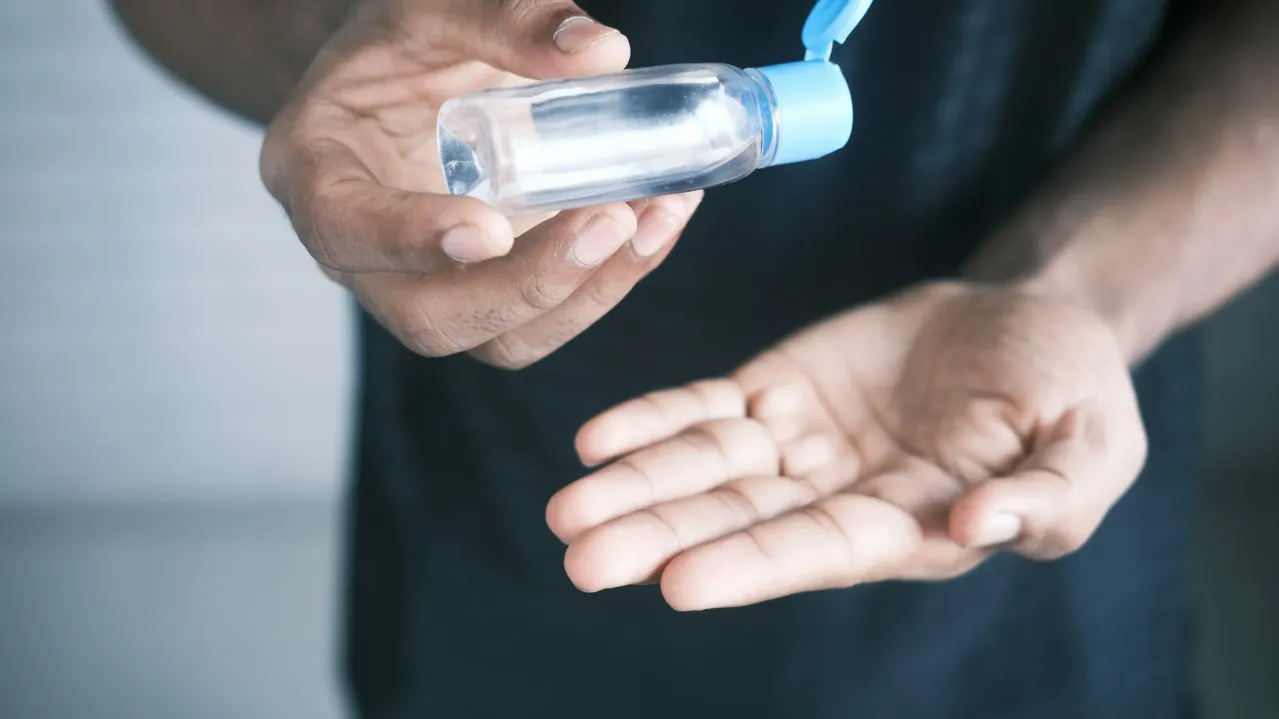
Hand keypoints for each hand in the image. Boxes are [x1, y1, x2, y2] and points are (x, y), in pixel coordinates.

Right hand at [260, 0, 701, 367]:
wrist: (408, 74)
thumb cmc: (407, 41)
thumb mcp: (439, 5)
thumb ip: (509, 19)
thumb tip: (602, 52)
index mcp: (317, 175)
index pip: (345, 229)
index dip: (412, 240)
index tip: (490, 229)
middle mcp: (364, 254)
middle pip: (431, 317)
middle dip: (529, 285)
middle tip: (610, 220)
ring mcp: (429, 287)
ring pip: (499, 339)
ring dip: (586, 292)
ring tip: (656, 217)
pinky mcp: (489, 296)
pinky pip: (544, 319)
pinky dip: (608, 280)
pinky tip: (657, 223)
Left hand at [546, 282, 1146, 609]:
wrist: (1026, 318)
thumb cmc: (1072, 390)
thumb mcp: (1091, 444)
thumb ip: (1047, 496)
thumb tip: (980, 526)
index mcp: (909, 527)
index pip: (818, 552)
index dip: (750, 565)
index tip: (677, 582)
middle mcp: (838, 498)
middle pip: (736, 521)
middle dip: (659, 538)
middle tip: (580, 559)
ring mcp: (798, 444)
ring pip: (704, 470)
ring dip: (634, 487)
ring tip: (565, 509)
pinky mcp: (774, 391)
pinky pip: (703, 409)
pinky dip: (652, 422)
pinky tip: (595, 440)